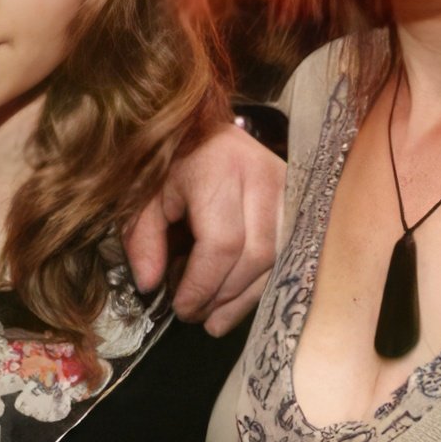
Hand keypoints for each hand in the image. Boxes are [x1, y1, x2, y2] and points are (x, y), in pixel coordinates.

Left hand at [126, 123, 284, 334]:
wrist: (204, 122)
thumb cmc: (170, 158)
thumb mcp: (142, 193)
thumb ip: (142, 239)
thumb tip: (150, 287)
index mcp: (219, 168)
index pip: (223, 243)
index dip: (203, 284)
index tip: (181, 307)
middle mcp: (263, 176)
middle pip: (257, 256)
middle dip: (225, 296)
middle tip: (196, 315)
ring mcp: (288, 186)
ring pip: (279, 258)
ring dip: (245, 297)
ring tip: (214, 318)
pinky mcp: (299, 198)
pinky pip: (288, 252)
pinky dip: (261, 282)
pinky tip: (237, 300)